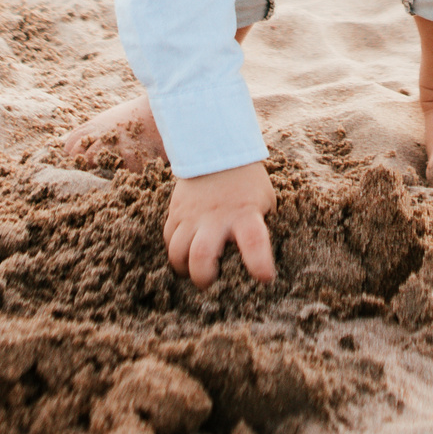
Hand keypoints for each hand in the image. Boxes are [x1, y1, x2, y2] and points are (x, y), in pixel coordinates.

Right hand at [163, 161, 275, 286]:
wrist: (218, 150)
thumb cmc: (247, 182)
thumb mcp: (265, 201)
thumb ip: (262, 227)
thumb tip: (262, 257)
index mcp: (245, 214)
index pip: (254, 242)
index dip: (259, 263)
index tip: (264, 278)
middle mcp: (216, 217)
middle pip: (202, 255)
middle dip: (203, 277)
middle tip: (210, 283)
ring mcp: (192, 214)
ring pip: (177, 251)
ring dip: (184, 267)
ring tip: (193, 270)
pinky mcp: (176, 211)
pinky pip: (168, 238)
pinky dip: (174, 250)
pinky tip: (185, 252)